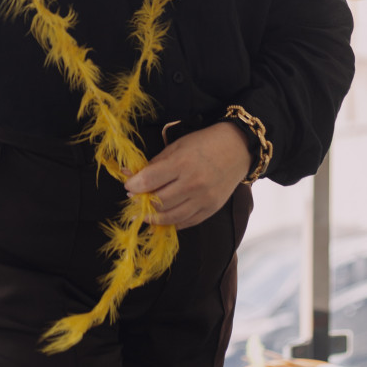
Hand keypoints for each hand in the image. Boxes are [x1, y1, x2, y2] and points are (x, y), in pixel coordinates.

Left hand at [124, 121, 252, 228]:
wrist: (237, 148)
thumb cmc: (203, 144)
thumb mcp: (176, 146)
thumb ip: (154, 164)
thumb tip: (130, 175)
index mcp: (182, 163)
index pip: (149, 181)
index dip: (133, 185)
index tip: (128, 186)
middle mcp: (193, 184)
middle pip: (158, 202)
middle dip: (141, 202)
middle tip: (134, 200)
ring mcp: (204, 199)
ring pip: (170, 217)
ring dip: (153, 217)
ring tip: (144, 213)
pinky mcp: (211, 209)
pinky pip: (186, 223)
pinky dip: (172, 222)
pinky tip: (163, 217)